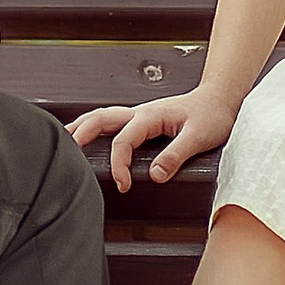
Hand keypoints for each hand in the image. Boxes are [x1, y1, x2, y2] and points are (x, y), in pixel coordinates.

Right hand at [69, 91, 238, 190]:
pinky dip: (93, 127)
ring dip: (81, 127)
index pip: (123, 141)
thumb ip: (176, 155)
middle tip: (64, 153)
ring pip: (101, 117)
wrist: (221, 99)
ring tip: (63, 141)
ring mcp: (139, 115)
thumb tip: (155, 175)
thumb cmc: (212, 114)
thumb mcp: (199, 136)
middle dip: (80, 135)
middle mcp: (140, 113)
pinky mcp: (142, 120)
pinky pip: (111, 121)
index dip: (118, 165)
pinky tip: (87, 136)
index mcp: (150, 116)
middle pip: (99, 119)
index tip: (123, 185)